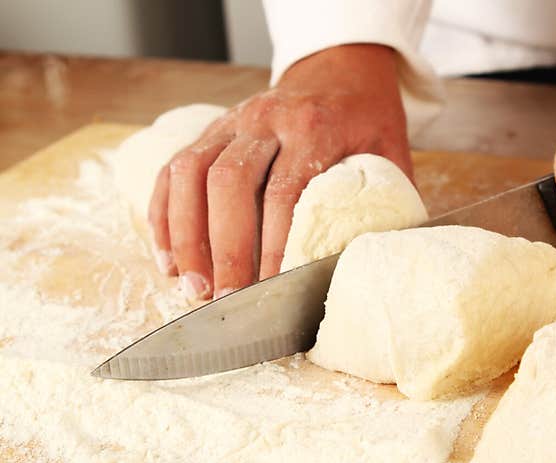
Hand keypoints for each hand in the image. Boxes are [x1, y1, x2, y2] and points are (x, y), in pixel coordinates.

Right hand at [148, 44, 411, 299]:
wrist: (341, 69)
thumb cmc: (366, 119)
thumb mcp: (389, 152)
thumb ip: (386, 200)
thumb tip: (380, 260)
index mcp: (313, 126)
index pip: (284, 191)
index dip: (273, 244)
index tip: (270, 287)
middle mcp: (265, 119)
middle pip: (228, 182)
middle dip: (223, 247)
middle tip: (224, 298)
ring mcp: (231, 121)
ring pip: (190, 173)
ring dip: (186, 235)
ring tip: (192, 286)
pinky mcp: (209, 129)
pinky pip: (173, 169)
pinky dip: (164, 215)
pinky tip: (168, 259)